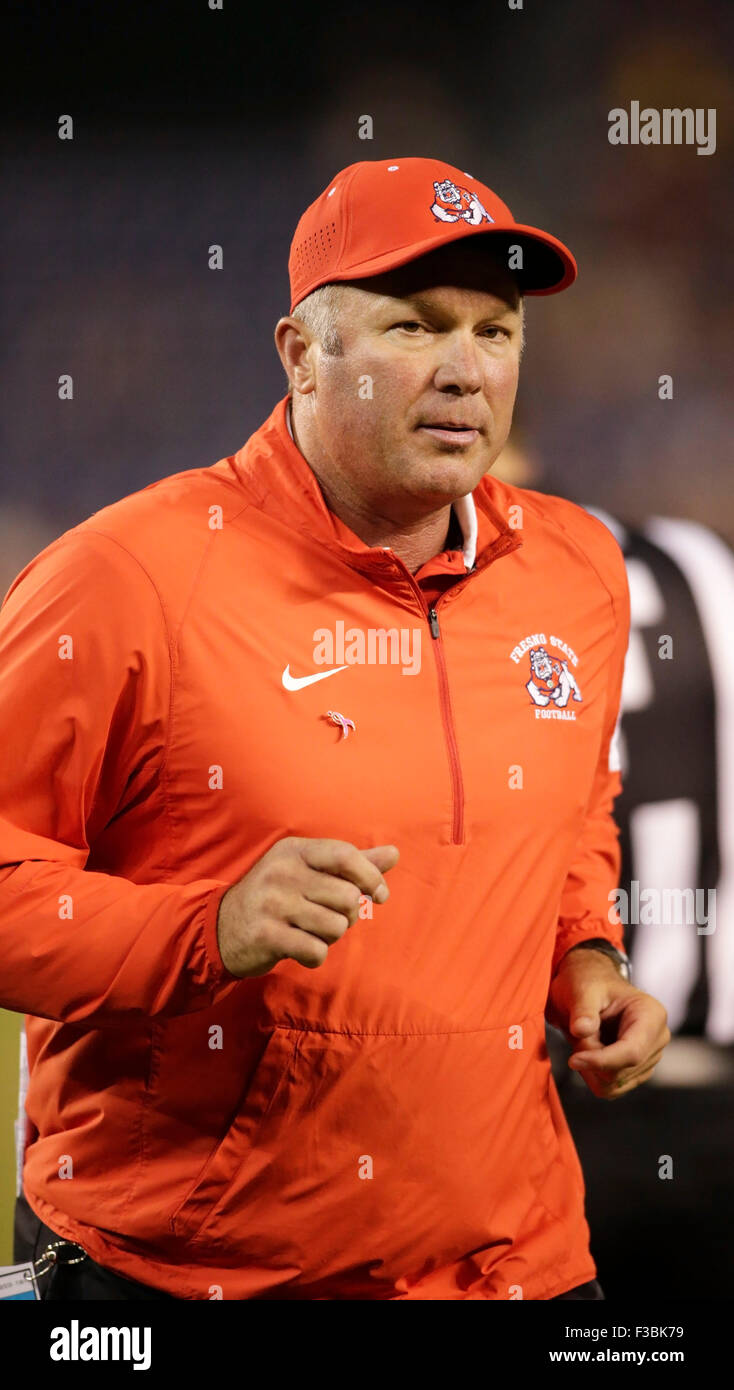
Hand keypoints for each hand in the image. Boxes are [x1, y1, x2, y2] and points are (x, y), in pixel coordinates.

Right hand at [216, 836, 398, 977]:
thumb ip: (353, 863)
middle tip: (331, 918)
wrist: (222, 927)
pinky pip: (316, 951)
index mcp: (294, 851)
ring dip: (331, 936)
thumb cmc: (278, 897)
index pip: (345, 855)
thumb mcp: (309, 872)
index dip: (371, 877)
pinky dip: (315, 955)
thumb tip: (395, 852)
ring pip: (336, 927)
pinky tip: (300, 949)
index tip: (380, 895)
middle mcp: (282, 872)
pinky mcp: (266, 935)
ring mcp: (272, 903)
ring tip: (311, 931)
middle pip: (347, 896)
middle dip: (349, 915)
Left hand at [546, 947, 670, 1098]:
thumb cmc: (589, 983)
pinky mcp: (636, 1071)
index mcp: (652, 1015)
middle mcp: (657, 1039)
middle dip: (592, 1059)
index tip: (573, 1060)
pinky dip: (592, 1076)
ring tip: (583, 1041)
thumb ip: (583, 1010)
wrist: (589, 987)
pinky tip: (587, 1053)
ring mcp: (649, 1057)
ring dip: (590, 1069)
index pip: (632, 1052)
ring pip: (614, 1085)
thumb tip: (582, 1030)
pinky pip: (611, 1089)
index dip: (601, 1061)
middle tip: (577, 1035)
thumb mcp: (582, 989)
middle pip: (621, 1072)